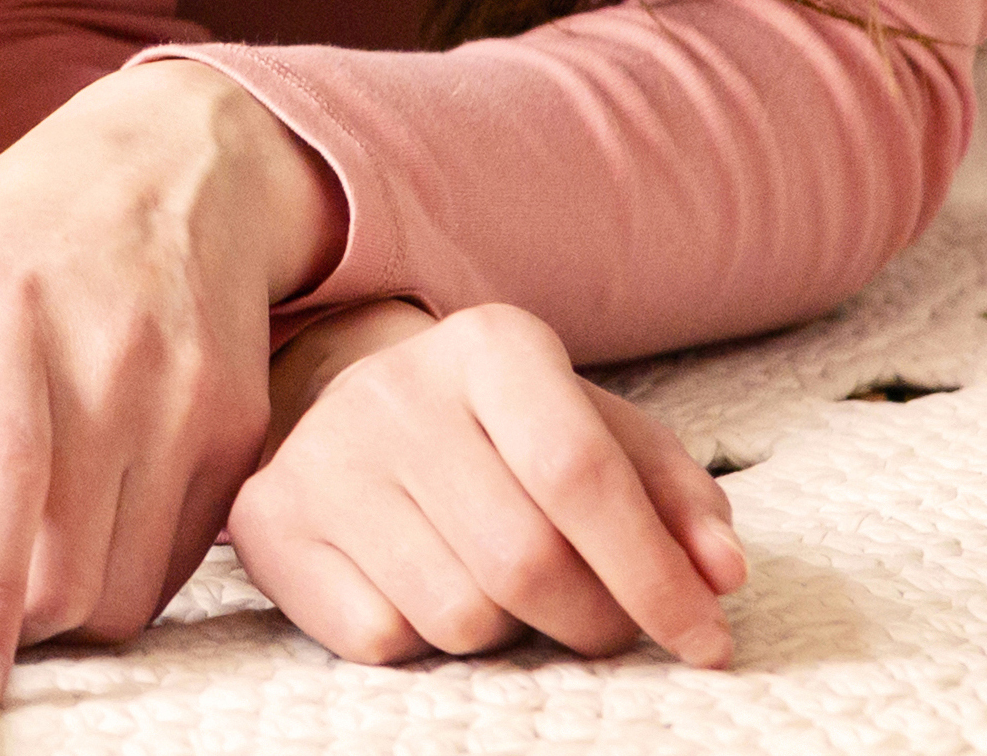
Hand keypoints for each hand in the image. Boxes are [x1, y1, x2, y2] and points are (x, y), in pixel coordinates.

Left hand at [0, 59, 345, 711]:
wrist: (179, 161)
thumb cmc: (29, 222)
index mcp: (4, 311)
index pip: (3, 482)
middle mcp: (106, 358)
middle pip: (69, 569)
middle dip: (16, 621)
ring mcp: (184, 397)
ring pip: (126, 585)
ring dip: (72, 606)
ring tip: (28, 565)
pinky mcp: (235, 430)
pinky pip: (178, 556)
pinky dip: (128, 568)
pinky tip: (89, 523)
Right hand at [227, 300, 742, 669]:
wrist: (347, 406)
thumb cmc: (504, 437)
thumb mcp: (602, 438)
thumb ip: (676, 500)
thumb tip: (719, 574)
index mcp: (492, 345)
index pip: (580, 472)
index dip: (655, 573)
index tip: (705, 641)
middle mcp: (394, 389)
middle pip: (526, 560)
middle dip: (594, 621)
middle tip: (605, 623)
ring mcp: (320, 455)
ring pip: (459, 613)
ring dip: (506, 633)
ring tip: (498, 589)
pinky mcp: (267, 521)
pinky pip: (382, 637)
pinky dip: (422, 641)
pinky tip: (418, 588)